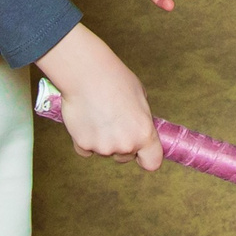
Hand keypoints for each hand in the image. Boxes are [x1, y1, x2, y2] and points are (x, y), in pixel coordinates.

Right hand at [35, 24, 161, 169]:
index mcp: (144, 134)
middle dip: (120, 144)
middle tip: (113, 121)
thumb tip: (137, 125)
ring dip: (101, 139)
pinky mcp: (83, 144)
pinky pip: (85, 149)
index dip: (146, 156)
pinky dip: (84, 138)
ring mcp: (103, 147)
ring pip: (104, 151)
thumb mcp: (140, 96)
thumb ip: (141, 118)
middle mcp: (125, 145)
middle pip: (125, 156)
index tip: (141, 151)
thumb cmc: (114, 78)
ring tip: (97, 114)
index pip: (152, 162)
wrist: (86, 73)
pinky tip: (85, 119)